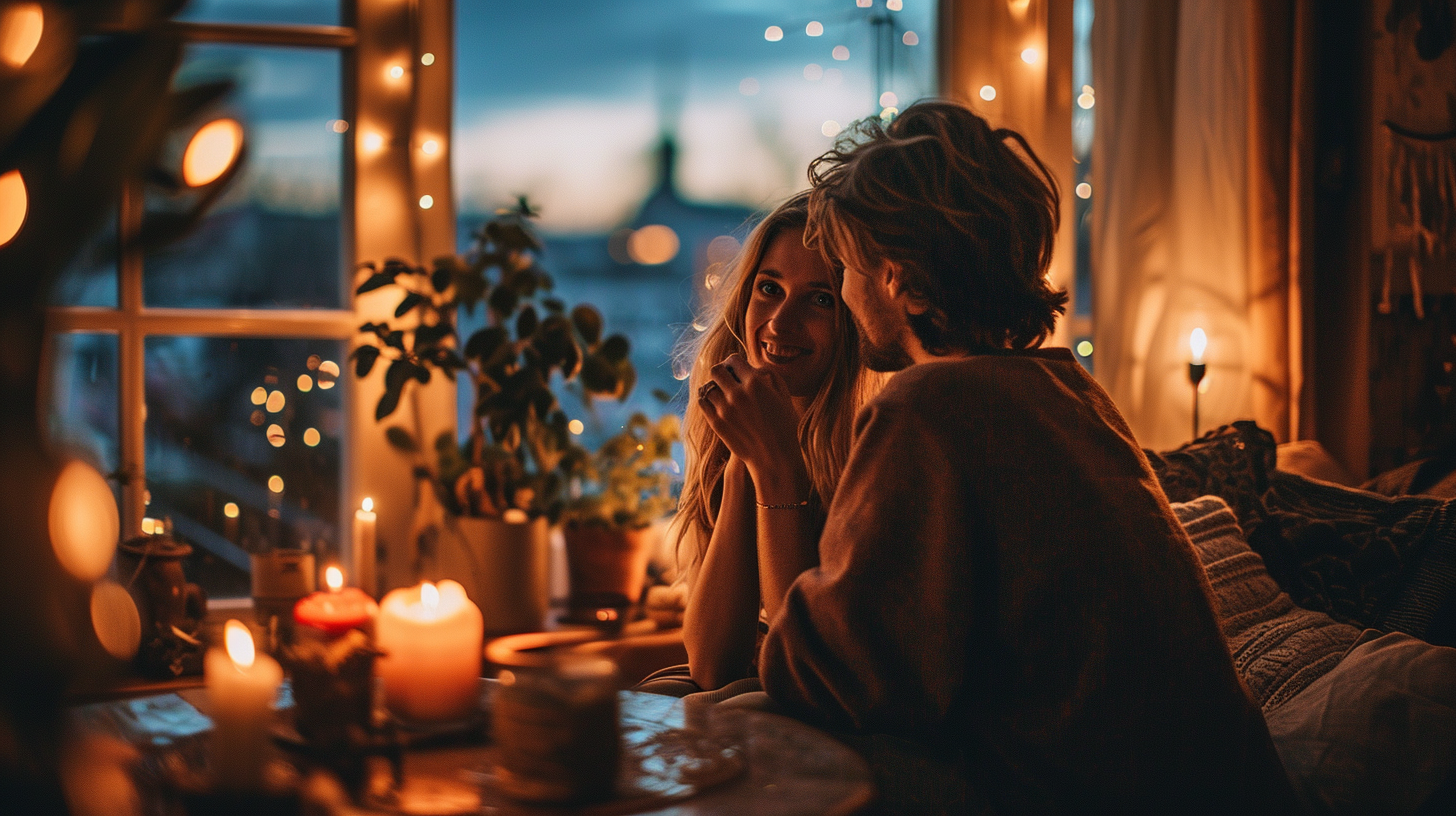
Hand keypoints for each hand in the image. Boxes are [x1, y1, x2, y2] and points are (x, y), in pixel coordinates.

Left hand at [697, 353, 808, 501]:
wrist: (774, 457)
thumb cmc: (783, 425)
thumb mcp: (783, 395)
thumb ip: (769, 376)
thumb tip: (753, 368)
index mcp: (755, 384)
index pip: (733, 360)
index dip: (735, 362)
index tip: (737, 369)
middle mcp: (737, 394)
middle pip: (715, 370)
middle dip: (721, 371)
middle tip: (727, 379)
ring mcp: (724, 409)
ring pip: (707, 387)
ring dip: (714, 387)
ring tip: (722, 393)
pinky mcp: (716, 423)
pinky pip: (702, 402)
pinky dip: (707, 400)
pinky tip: (716, 403)